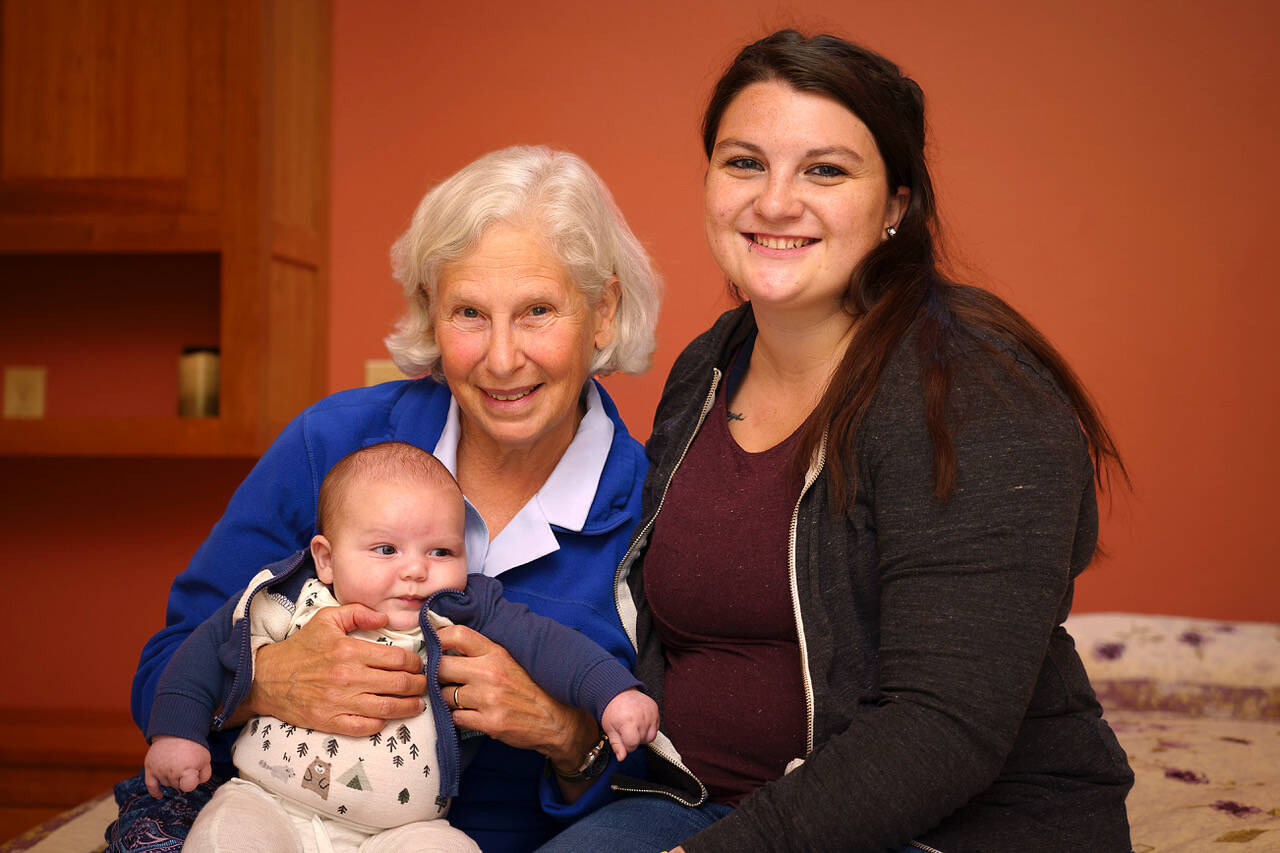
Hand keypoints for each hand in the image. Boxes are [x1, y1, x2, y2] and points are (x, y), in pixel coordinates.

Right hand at [143, 735, 210, 797]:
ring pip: (166, 783)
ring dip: (171, 778)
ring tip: (175, 764)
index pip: (188, 787)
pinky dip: (154, 791)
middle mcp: (171, 771)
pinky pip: (150, 785)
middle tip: (184, 764)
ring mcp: (159, 769)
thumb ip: (204, 774)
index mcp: (187, 769)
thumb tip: (197, 783)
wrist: (176, 731)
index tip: (193, 774)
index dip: (192, 782)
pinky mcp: (150, 767)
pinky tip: (159, 795)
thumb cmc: (193, 746)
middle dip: (182, 778)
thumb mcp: (205, 759)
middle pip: (177, 785)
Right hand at [245, 603, 427, 735]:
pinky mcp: (329, 722)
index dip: (415, 663)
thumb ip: (358, 612)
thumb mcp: (327, 619)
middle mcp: (348, 677)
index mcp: (350, 651)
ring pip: (387, 708)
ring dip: (409, 707)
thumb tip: (385, 618)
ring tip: (418, 704)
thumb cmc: (300, 647)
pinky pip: (365, 727)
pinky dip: (382, 723)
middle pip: (398, 684)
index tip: (419, 665)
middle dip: (419, 685)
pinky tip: (389, 717)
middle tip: (425, 685)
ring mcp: (339, 702)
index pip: (398, 659)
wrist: (266, 678)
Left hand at [437, 624, 597, 766]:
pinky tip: (471, 714)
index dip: (437, 639)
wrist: (557, 720)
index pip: (457, 635)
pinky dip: (458, 718)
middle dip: (436, 674)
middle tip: (441, 679)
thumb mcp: (509, 661)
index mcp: (496, 653)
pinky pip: (455, 718)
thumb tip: (446, 645)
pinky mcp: (489, 723)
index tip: (432, 646)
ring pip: (444, 695)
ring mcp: (489, 698)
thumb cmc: (530, 688)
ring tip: (461, 700)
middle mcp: (490, 672)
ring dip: (447, 699)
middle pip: (441, 667)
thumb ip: (482, 653)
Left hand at [600, 688, 659, 760]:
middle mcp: (641, 717)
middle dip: (634, 739)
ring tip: (634, 726)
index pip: (633, 745)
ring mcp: (650, 713)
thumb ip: (617, 745)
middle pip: (642, 741)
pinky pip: (656, 727)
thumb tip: (621, 757)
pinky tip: (640, 722)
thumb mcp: (610, 728)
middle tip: (626, 730)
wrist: (618, 692)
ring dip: (643, 735)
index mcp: (628, 722)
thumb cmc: (612, 710)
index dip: (627, 745)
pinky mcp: (655, 709)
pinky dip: (649, 727)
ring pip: (651, 736)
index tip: (623, 739)